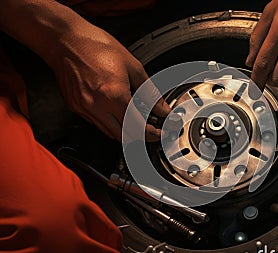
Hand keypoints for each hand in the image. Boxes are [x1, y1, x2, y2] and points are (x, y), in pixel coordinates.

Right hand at [49, 25, 170, 141]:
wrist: (66, 39)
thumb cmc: (96, 46)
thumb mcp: (132, 66)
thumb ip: (149, 92)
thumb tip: (161, 108)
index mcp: (113, 95)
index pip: (137, 127)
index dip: (151, 134)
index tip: (158, 132)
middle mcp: (97, 106)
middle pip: (123, 137)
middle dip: (139, 136)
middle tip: (150, 129)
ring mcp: (84, 108)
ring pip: (109, 133)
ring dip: (124, 130)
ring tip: (134, 119)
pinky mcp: (75, 107)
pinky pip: (96, 123)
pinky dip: (109, 122)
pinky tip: (115, 111)